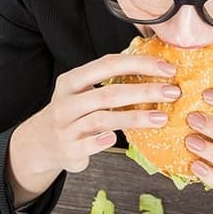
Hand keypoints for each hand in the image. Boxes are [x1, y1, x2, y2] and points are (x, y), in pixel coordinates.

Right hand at [8, 54, 179, 204]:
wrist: (39, 144)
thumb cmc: (72, 114)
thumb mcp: (82, 92)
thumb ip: (109, 81)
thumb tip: (154, 69)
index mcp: (71, 81)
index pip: (108, 64)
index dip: (139, 64)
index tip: (168, 68)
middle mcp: (66, 102)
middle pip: (109, 93)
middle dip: (145, 91)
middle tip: (173, 92)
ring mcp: (65, 127)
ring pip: (102, 119)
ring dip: (135, 118)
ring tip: (162, 118)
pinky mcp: (68, 150)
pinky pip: (89, 145)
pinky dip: (103, 141)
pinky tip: (118, 139)